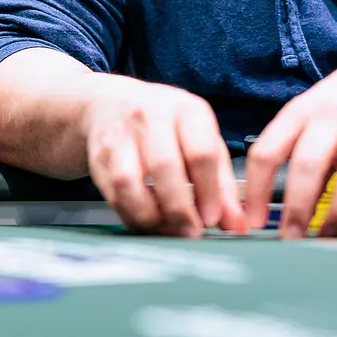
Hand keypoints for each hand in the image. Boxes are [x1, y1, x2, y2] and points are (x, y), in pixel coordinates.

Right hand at [84, 77, 246, 236]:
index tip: (212, 218)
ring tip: (167, 230)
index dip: (209, 192)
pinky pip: (112, 194)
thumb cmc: (167, 126)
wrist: (111, 104)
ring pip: (129, 182)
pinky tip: (147, 223)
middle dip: (179, 209)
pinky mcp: (98, 155)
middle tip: (191, 231)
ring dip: (150, 216)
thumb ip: (222, 184)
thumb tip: (238, 225)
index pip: (201, 152)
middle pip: (164, 167)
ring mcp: (120, 134)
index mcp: (187, 110)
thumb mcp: (201, 140)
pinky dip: (131, 216)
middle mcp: (151, 116)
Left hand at [243, 43, 336, 238]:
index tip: (253, 221)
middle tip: (292, 240)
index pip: (268, 151)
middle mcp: (333, 114)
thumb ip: (304, 156)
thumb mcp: (318, 115)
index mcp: (302, 111)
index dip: (256, 190)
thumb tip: (290, 211)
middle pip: (308, 164)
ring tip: (332, 236)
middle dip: (297, 209)